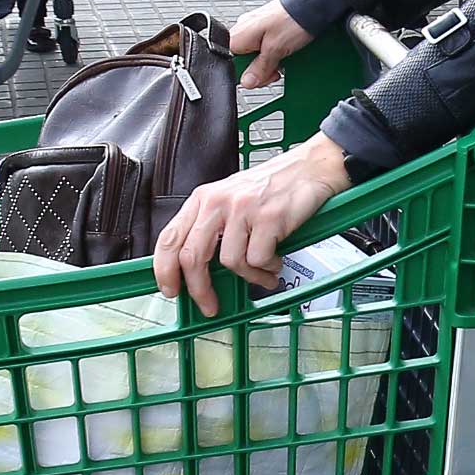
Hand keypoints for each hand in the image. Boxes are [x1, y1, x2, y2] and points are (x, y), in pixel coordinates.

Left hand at [152, 138, 352, 315]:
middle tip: (210, 305)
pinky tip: (275, 262)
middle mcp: (218, 203)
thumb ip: (212, 229)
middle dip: (200, 289)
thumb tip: (196, 270)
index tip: (171, 289)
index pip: (170, 238)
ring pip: (231, 263)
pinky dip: (268, 269)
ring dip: (249, 277)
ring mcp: (243, 210)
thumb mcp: (231, 200)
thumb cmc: (272, 188)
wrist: (310, 168)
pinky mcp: (268, 218)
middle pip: (193, 256)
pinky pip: (259, 260)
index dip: (165, 270)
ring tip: (263, 273)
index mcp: (203, 199)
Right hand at [231, 0, 311, 88]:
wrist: (313, 4)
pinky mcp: (268, 27)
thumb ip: (259, 67)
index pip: (234, 64)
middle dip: (263, 69)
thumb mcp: (275, 49)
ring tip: (285, 58)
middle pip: (246, 61)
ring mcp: (255, 28)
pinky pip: (266, 47)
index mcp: (238, 35)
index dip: (250, 74)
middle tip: (277, 69)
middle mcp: (243, 30)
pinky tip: (286, 52)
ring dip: (271, 62)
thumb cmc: (293, 19)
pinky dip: (276, 52)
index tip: (264, 76)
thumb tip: (247, 81)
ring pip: (257, 55)